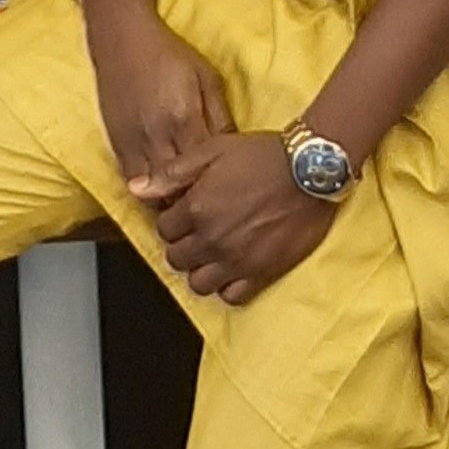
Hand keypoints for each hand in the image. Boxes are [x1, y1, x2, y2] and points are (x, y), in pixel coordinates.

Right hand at [91, 18, 229, 198]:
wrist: (122, 38)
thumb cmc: (170, 55)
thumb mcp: (207, 78)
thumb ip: (221, 118)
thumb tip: (234, 152)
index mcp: (185, 119)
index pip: (205, 171)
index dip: (216, 189)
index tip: (229, 199)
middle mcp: (158, 136)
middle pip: (177, 188)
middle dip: (193, 203)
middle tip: (208, 210)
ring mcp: (133, 142)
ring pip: (151, 192)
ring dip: (168, 203)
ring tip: (183, 207)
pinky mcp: (115, 142)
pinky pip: (130, 180)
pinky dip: (146, 191)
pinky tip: (158, 194)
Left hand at [135, 131, 332, 305]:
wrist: (311, 168)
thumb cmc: (264, 155)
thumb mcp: (211, 151)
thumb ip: (171, 174)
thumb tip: (137, 190)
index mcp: (196, 208)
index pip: (164, 231)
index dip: (172, 222)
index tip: (183, 217)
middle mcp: (212, 238)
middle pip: (177, 259)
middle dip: (182, 247)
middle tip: (196, 235)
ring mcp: (237, 259)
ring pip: (199, 284)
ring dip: (201, 270)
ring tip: (212, 255)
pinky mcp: (263, 272)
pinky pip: (233, 296)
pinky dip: (228, 288)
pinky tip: (233, 270)